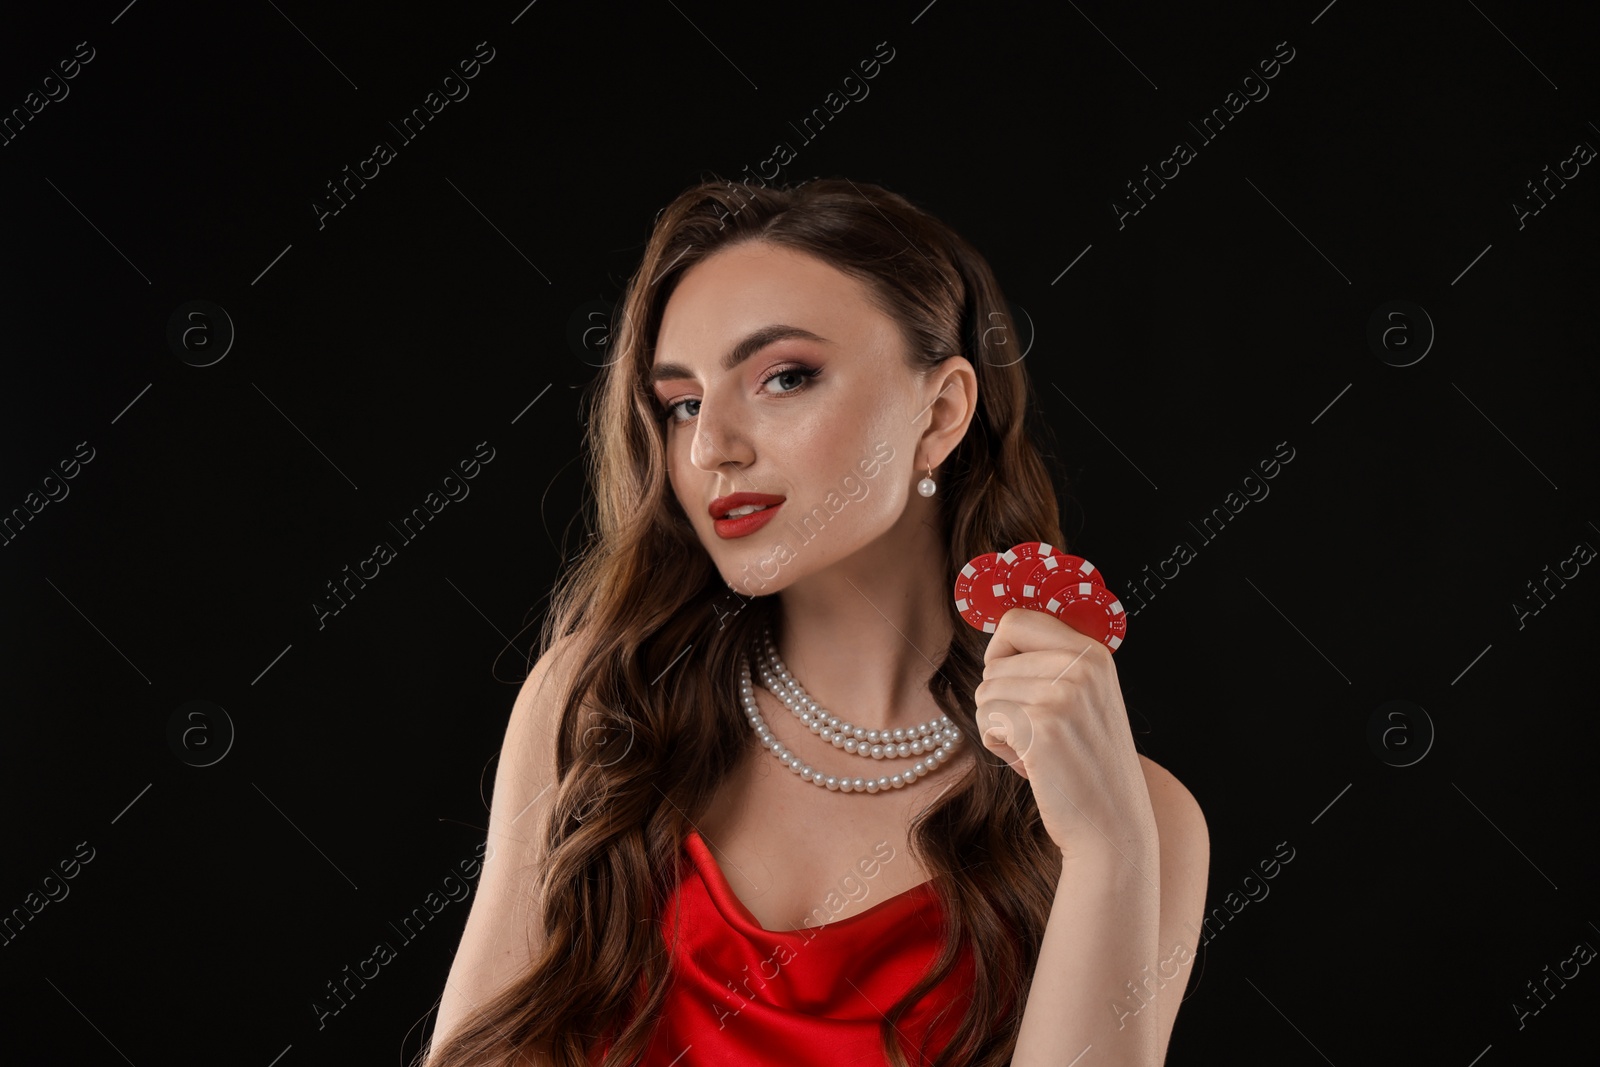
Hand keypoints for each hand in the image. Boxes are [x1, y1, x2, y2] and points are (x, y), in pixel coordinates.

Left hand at [975, 607, 1155, 864]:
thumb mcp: (1086, 699)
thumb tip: (998, 634)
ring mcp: (1063, 694)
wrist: (1113, 826)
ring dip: (1000, 727)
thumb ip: (1053, 663)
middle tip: (1036, 731)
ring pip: (985, 693)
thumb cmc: (1087, 765)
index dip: (1000, 651)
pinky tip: (1034, 766)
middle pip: (993, 662)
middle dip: (999, 699)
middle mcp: (1082, 665)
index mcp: (1094, 653)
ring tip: (1038, 749)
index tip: (1011, 681)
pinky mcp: (1042, 727)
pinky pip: (987, 722)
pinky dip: (1000, 748)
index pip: (1017, 620)